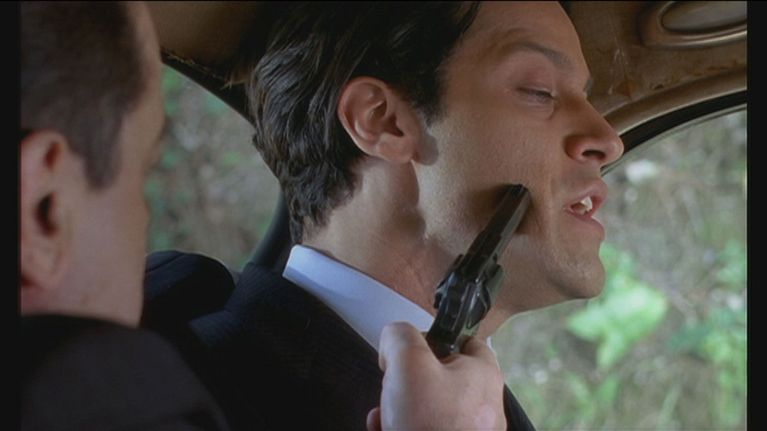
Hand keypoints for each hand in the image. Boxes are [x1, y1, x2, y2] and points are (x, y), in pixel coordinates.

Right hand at [366, 322, 506, 430]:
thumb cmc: (430, 426)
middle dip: (407, 380)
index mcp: (482, 375)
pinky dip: (404, 430)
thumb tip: (393, 337)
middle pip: (439, 375)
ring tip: (386, 416)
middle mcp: (483, 404)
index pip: (466, 340)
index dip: (436, 337)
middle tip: (393, 386)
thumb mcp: (408, 363)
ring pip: (428, 407)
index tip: (412, 345)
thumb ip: (400, 337)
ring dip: (400, 408)